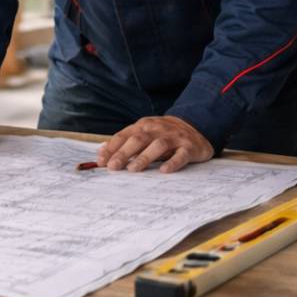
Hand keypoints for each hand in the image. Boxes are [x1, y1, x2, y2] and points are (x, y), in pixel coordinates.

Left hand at [96, 115, 213, 172]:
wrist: (196, 128)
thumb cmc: (163, 135)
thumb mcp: (144, 133)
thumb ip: (124, 141)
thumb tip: (101, 151)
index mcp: (143, 126)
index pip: (124, 136)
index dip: (112, 148)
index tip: (101, 161)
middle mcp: (157, 129)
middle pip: (138, 139)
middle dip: (124, 153)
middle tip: (113, 166)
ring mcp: (174, 138)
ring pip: (158, 146)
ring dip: (144, 157)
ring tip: (132, 169)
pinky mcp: (189, 147)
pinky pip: (181, 155)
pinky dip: (172, 163)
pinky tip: (163, 171)